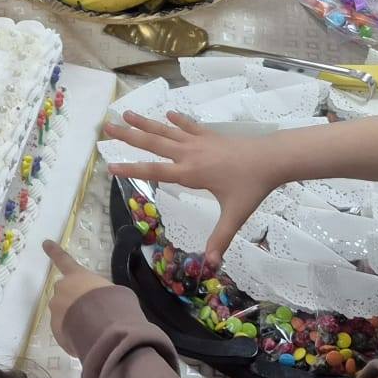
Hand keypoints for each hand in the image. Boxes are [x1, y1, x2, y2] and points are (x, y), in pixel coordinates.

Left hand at [44, 240, 111, 356]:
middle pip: (64, 292)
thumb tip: (103, 302)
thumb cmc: (113, 303)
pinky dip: (71, 334)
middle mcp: (62, 289)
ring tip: (90, 329)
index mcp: (77, 276)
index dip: (54, 252)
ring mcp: (56, 309)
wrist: (104, 327)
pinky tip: (85, 339)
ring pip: (62, 313)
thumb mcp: (114, 292)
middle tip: (89, 312)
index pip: (64, 260)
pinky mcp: (55, 329)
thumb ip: (102, 293)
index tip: (45, 243)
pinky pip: (63, 330)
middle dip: (72, 300)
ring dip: (72, 319)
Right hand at [103, 110, 287, 264]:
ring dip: (145, 122)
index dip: (131, 169)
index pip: (153, 170)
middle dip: (128, 135)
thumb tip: (211, 265)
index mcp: (190, 173)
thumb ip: (220, 239)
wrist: (271, 158)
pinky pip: (189, 125)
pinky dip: (177, 119)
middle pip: (153, 143)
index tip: (109, 166)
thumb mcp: (235, 215)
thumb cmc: (251, 187)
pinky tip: (167, 114)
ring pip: (166, 130)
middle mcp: (189, 154)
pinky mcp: (210, 135)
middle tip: (107, 126)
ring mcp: (198, 141)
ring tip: (126, 112)